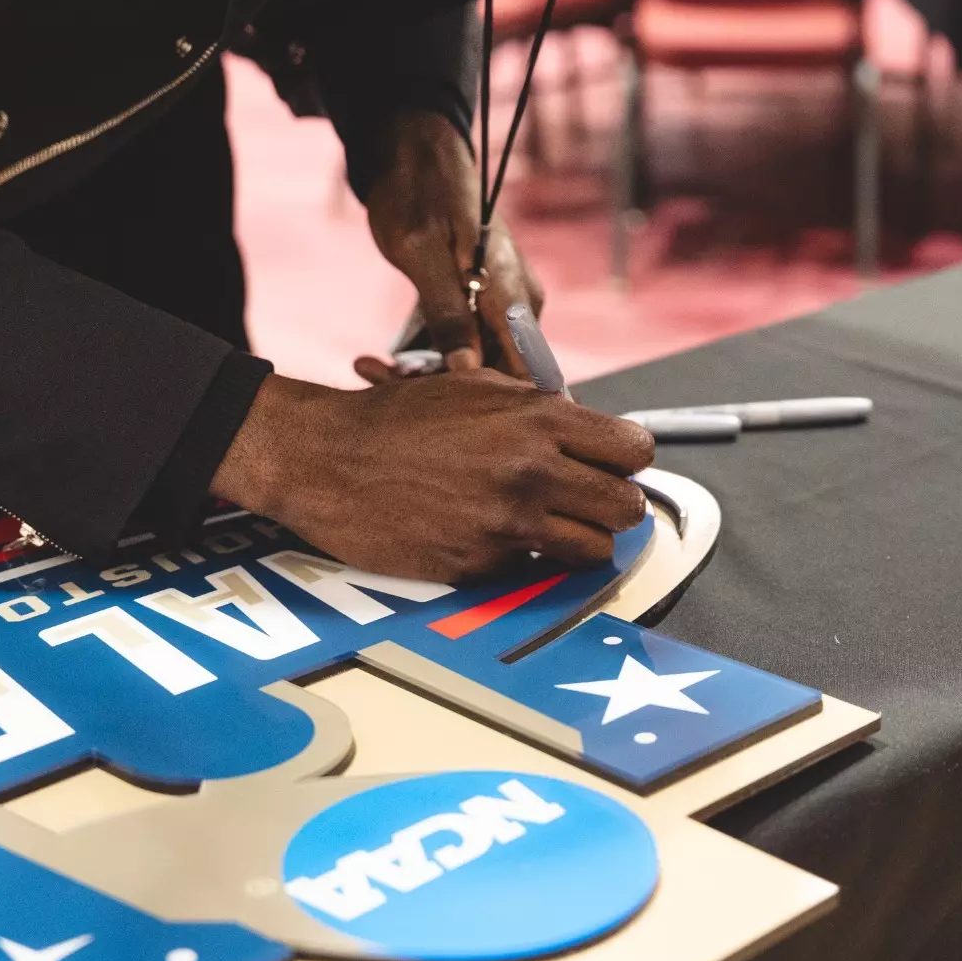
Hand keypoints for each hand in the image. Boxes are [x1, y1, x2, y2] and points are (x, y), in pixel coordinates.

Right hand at [210, 371, 655, 580]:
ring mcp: (508, 524)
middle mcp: (533, 472)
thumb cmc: (396, 419)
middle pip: (627, 508)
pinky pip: (534, 572)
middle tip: (584, 501)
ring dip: (578, 541)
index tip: (608, 465)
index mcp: (538, 420)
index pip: (634, 451)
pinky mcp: (480, 566)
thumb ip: (539, 410)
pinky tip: (490, 535)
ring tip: (546, 525)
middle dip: (611, 506)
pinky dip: (523, 559)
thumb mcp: (476, 389)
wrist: (326, 459)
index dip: (624, 461)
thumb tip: (586, 432)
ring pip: (594, 551)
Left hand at [361, 109, 542, 381]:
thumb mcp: (420, 251)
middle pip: (495, 375)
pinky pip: (464, 347)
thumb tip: (467, 369)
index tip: (427, 410)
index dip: (486, 405)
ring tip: (366, 365)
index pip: (526, 375)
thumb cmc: (417, 193)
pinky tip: (379, 358)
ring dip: (423, 375)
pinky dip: (425, 358)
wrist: (418, 155)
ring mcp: (506, 306)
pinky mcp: (486, 307)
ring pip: (474, 365)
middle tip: (373, 376)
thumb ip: (446, 311)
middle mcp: (521, 305)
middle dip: (437, 390)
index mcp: (513, 293)